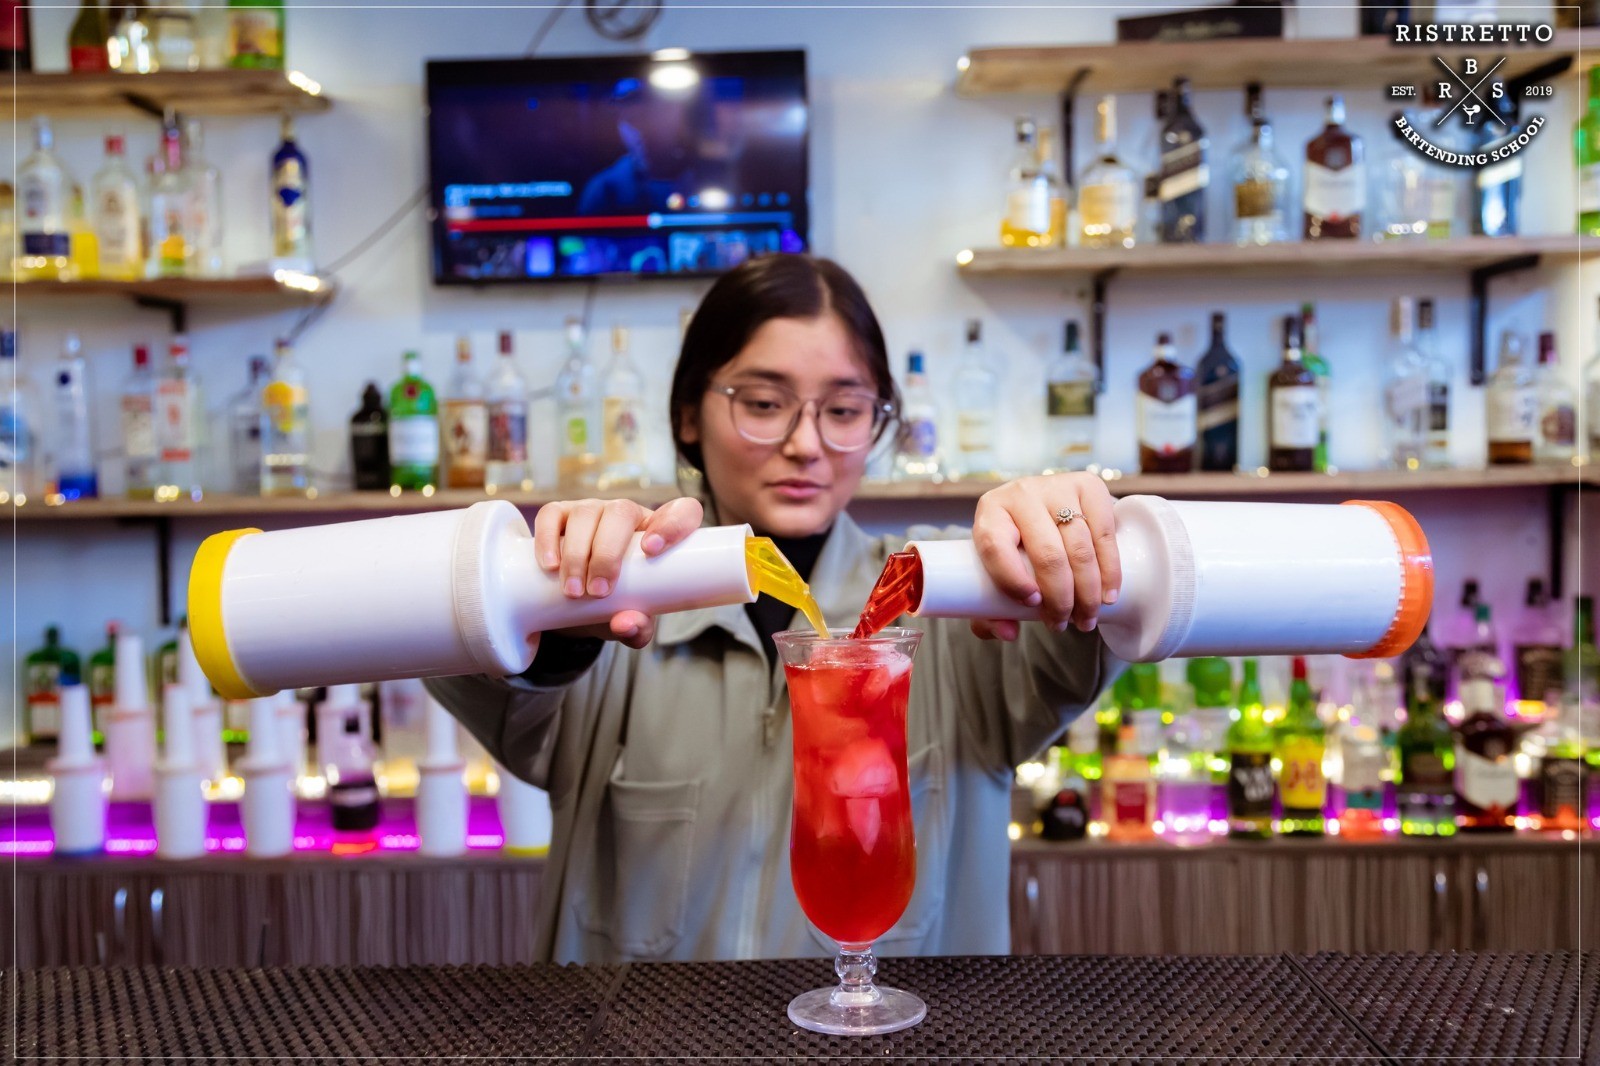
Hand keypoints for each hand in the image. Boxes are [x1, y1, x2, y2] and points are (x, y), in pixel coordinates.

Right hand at [530, 496, 704, 648]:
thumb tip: (626, 624)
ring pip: (586, 514)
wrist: (579, 600)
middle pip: (621, 513)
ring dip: (578, 553)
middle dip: (607, 554)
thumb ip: (637, 628)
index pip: (682, 512)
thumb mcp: (633, 618)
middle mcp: (627, 514)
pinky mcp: (560, 514)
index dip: (673, 524)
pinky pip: (552, 515)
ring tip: (573, 591)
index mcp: (659, 532)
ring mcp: (592, 510)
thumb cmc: (618, 603)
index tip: (653, 551)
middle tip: (598, 592)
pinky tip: (549, 565)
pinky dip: (548, 538)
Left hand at [969, 473, 1120, 640]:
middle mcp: (1021, 493)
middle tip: (1064, 624)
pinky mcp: (1088, 485)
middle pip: (1047, 554)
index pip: (995, 546)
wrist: (1046, 513)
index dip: (1012, 579)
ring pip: (1080, 547)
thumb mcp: (994, 576)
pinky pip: (1104, 533)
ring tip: (1087, 619)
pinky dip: (1110, 571)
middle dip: (1061, 599)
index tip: (1032, 605)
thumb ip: (988, 612)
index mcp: (990, 512)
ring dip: (1088, 592)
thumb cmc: (1015, 551)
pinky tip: (1108, 595)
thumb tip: (1008, 633)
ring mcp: (1057, 486)